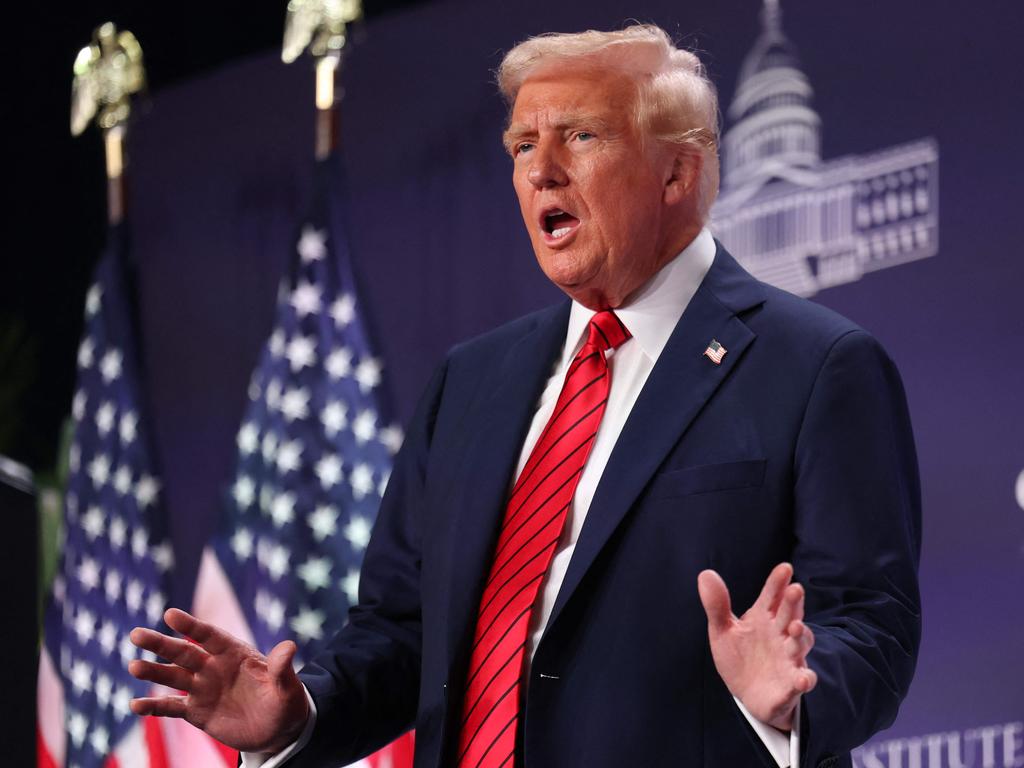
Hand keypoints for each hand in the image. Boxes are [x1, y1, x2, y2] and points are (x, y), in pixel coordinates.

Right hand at [128, 608, 308, 752]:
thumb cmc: (285, 702)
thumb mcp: (287, 687)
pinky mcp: (197, 712)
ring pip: (173, 677)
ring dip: (153, 672)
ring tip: (133, 666)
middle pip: (183, 653)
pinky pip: (171, 708)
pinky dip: (154, 707)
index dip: (190, 625)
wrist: (278, 730)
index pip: (209, 636)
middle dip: (160, 644)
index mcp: (235, 654)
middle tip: (136, 634)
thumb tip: (290, 646)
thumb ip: (282, 668)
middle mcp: (214, 667)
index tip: (170, 615)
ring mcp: (203, 689)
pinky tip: (135, 705)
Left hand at [697, 562, 816, 730]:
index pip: (772, 597)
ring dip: (801, 636)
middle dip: (793, 603)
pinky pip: (801, 681)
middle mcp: (781, 636)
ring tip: (795, 628)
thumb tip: (705, 574)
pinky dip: (804, 680)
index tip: (785, 567)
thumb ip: (716, 605)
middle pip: (790, 615)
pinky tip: (802, 679)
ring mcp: (788, 659)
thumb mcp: (723, 631)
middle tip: (795, 589)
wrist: (748, 694)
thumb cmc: (740, 657)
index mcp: (764, 619)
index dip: (778, 583)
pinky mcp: (791, 685)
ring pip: (800, 645)